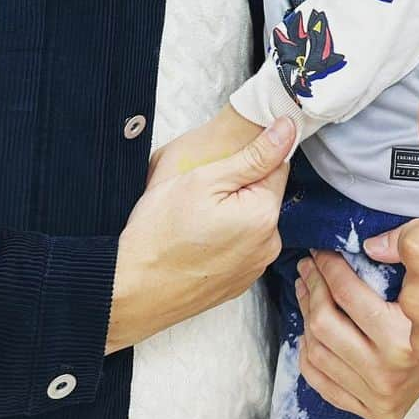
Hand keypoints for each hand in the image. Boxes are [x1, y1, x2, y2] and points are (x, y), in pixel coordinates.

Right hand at [105, 115, 293, 353]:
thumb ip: (254, 155)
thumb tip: (287, 128)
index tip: (222, 163)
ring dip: (232, 213)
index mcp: (264, 216)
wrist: (131, 291)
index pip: (277, 166)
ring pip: (251, 221)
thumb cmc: (159, 235)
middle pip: (264, 195)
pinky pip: (240, 247)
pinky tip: (197, 241)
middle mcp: (268, 245)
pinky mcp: (238, 282)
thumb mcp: (204, 180)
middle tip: (200, 193)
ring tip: (195, 219)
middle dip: (239, 187)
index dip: (249, 157)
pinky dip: (225, 239)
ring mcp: (253, 268)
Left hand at [295, 249, 418, 418]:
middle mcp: (386, 373)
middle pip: (324, 324)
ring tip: (306, 291)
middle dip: (312, 288)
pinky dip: (307, 354)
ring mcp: (376, 397)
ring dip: (304, 316)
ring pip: (316, 352)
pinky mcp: (370, 412)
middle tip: (307, 267)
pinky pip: (320, 382)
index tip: (321, 252)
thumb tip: (362, 243)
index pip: (347, 295)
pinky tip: (308, 331)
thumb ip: (402, 257)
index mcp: (401, 339)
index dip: (328, 267)